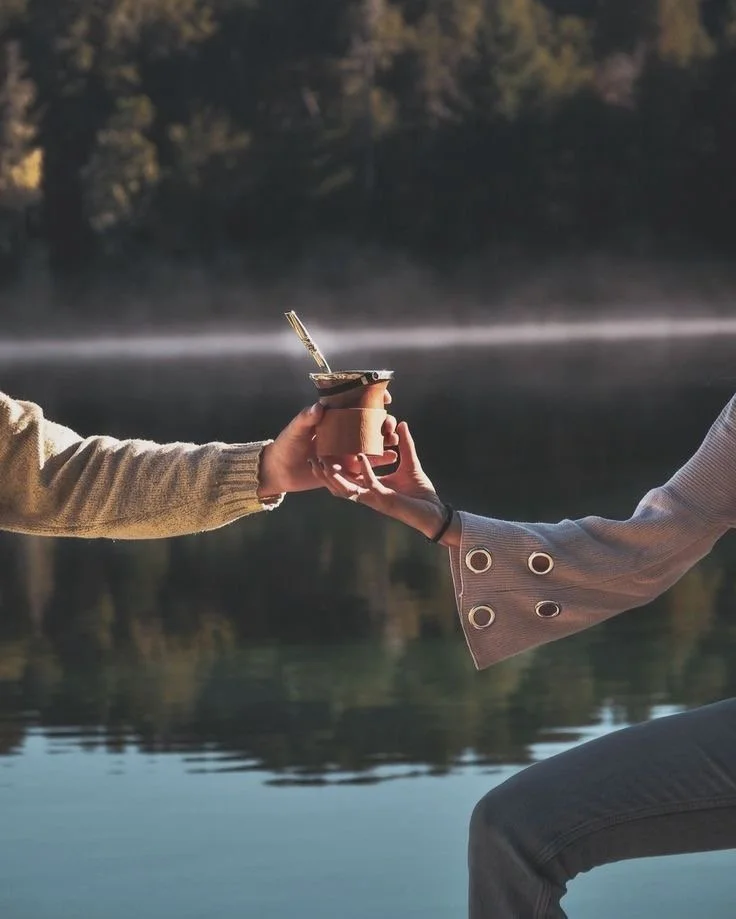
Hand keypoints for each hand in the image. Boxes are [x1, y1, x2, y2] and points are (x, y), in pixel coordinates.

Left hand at [257, 397, 397, 496]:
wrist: (280, 470)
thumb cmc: (286, 445)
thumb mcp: (295, 429)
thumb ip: (306, 418)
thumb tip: (318, 408)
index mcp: (333, 418)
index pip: (356, 404)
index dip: (373, 398)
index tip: (385, 397)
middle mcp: (343, 432)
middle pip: (370, 424)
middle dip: (384, 422)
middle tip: (389, 425)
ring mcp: (346, 450)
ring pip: (372, 443)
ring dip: (385, 440)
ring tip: (394, 440)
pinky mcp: (346, 467)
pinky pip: (367, 464)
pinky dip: (380, 460)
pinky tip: (392, 457)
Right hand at [310, 421, 460, 545]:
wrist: (434, 511)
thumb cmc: (421, 493)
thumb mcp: (410, 463)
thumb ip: (405, 445)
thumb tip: (402, 424)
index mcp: (370, 487)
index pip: (346, 478)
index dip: (332, 469)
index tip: (320, 454)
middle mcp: (368, 494)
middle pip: (338, 486)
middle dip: (323, 474)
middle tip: (311, 459)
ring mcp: (375, 498)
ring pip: (346, 489)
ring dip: (334, 476)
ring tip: (323, 461)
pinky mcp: (385, 499)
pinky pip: (371, 483)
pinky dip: (366, 469)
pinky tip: (361, 456)